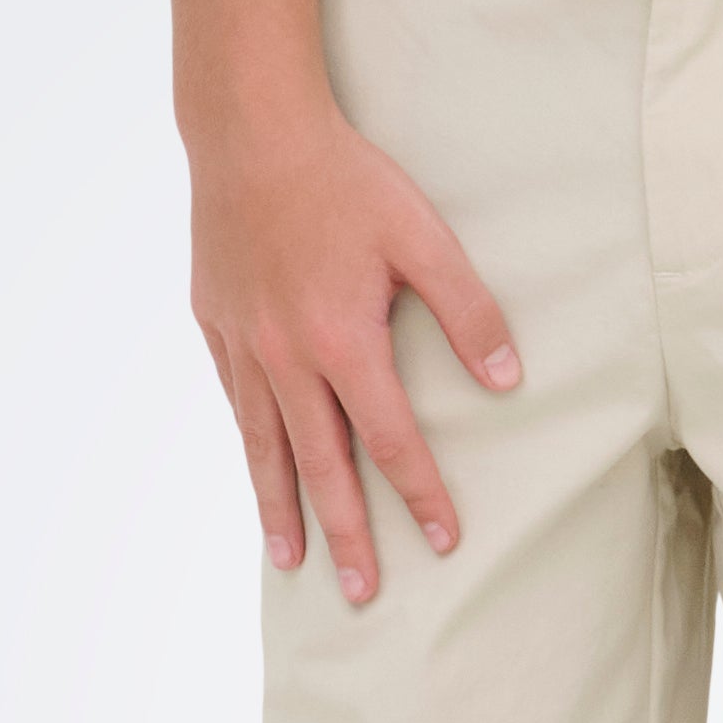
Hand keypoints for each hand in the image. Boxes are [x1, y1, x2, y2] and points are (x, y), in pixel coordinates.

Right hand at [190, 109, 520, 602]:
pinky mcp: (214, 324)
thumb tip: (508, 379)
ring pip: (265, 449)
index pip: (390, 442)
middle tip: (362, 592)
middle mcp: (287, 359)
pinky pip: (236, 405)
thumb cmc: (344, 178)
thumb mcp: (422, 235)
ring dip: (282, 511)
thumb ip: (468, 310)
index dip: (420, 495)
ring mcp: (244, 346)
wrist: (248, 129)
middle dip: (347, 535)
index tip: (444, 541)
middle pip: (322, 468)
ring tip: (293, 562)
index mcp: (343, 342)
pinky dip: (249, 449)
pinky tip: (259, 473)